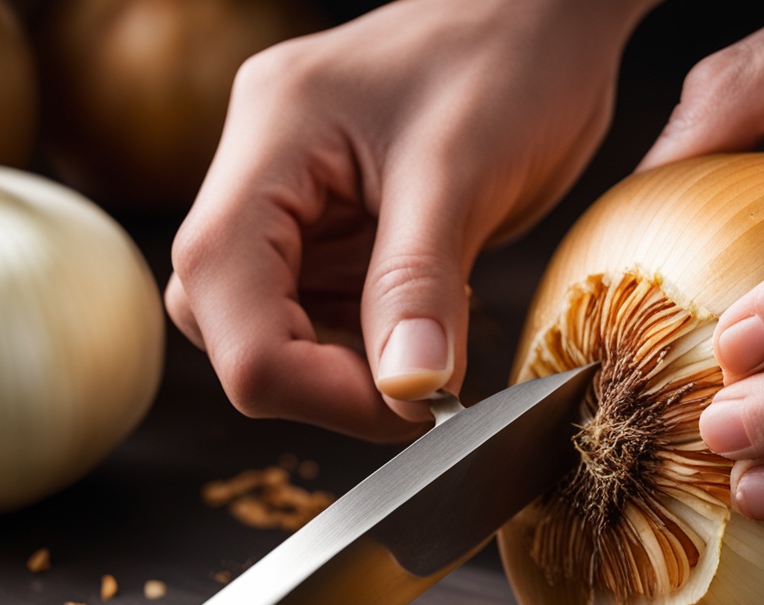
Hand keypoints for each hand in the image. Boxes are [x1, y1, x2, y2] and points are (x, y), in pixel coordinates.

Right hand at [166, 0, 652, 440]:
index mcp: (269, 137)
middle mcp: (261, 172)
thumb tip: (404, 395)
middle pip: (226, 316)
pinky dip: (364, 346)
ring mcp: (293, 203)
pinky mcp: (331, 228)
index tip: (400, 407)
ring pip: (267, 324)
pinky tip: (421, 331)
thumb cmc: (509, 58)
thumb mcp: (462, 171)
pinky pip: (319, 311)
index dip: (298, 375)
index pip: (219, 288)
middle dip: (315, 378)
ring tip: (426, 358)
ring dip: (340, 367)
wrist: (544, 18)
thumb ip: (418, 286)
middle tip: (415, 395)